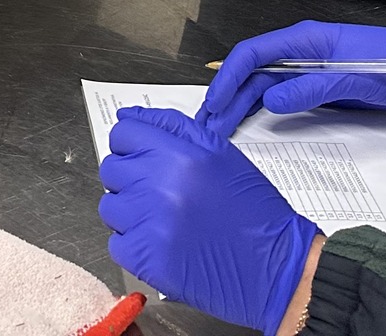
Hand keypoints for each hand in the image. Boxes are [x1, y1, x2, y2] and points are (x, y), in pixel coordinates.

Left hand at [100, 106, 320, 332]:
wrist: (276, 267)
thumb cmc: (253, 211)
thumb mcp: (221, 153)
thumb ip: (172, 128)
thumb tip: (129, 118)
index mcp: (180, 155)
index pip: (123, 134)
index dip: (131, 145)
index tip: (141, 157)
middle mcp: (160, 186)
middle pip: (111, 169)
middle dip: (130, 179)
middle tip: (158, 193)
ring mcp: (150, 224)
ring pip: (110, 207)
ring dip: (130, 213)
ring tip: (162, 220)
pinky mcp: (147, 260)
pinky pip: (116, 244)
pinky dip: (133, 245)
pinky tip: (161, 243)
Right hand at [196, 22, 385, 137]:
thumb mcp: (356, 79)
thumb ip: (312, 87)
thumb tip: (268, 100)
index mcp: (306, 39)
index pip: (252, 54)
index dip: (227, 78)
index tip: (212, 105)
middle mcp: (302, 51)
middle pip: (252, 71)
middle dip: (225, 96)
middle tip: (205, 127)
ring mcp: (310, 68)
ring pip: (263, 84)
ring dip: (238, 104)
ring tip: (218, 129)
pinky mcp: (321, 85)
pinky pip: (281, 94)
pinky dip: (259, 107)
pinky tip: (248, 123)